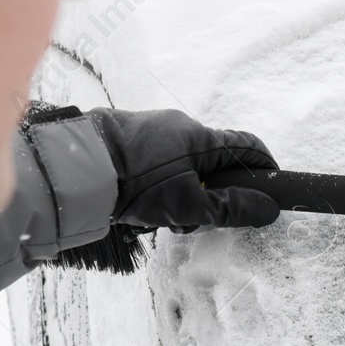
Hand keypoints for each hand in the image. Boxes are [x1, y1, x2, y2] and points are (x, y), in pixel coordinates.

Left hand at [89, 108, 279, 230]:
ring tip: (162, 219)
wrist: (73, 167)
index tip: (271, 191)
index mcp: (201, 137)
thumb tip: (268, 208)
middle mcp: (179, 125)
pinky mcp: (129, 137)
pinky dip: (161, 185)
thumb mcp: (188, 205)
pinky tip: (142, 205)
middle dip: (214, 193)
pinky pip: (159, 162)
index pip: (248, 147)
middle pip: (214, 161)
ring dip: (184, 193)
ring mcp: (152, 128)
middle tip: (199, 220)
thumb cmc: (136, 183)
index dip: (265, 167)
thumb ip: (230, 209)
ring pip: (185, 165)